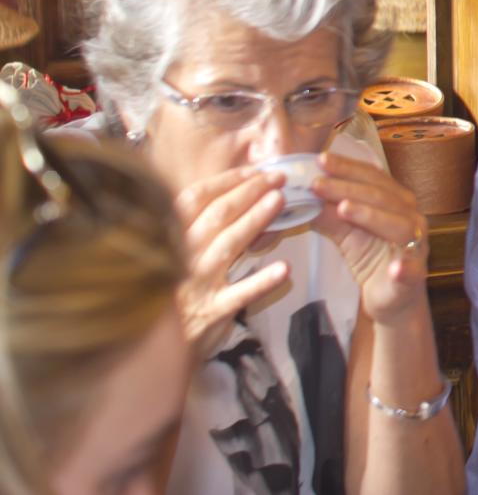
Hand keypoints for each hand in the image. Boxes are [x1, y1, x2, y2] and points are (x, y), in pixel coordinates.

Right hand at [175, 165, 291, 358]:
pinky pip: (239, 295)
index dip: (225, 182)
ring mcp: (195, 286)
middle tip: (277, 178)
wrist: (150, 349)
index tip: (253, 171)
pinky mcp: (211, 312)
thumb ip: (194, 229)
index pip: (194, 200)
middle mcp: (178, 258)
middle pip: (215, 217)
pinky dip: (261, 281)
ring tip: (279, 201)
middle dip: (248, 192)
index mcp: (167, 239)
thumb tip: (232, 194)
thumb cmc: (170, 291)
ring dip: (254, 221)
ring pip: (227, 247)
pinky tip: (284, 269)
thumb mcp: (173, 256)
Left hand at [311, 150, 430, 325]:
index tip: (319, 161)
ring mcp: (416, 245)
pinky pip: (412, 270)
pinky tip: (396, 268)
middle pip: (381, 197)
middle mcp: (411, 217)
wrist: (391, 297)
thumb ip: (328, 213)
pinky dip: (405, 268)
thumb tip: (301, 192)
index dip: (347, 168)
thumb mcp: (346, 233)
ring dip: (371, 216)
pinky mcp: (416, 275)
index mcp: (396, 201)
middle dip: (348, 188)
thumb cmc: (372, 257)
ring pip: (399, 225)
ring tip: (343, 209)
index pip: (372, 178)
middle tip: (318, 183)